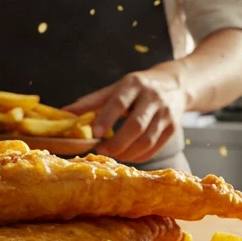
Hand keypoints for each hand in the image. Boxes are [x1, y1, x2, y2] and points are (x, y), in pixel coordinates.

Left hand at [65, 65, 185, 162]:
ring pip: (147, 140)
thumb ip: (92, 101)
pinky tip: (128, 155)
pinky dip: (140, 156)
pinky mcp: (174, 128)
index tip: (93, 134)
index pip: (119, 102)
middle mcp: (153, 97)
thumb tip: (65, 113)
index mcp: (134, 84)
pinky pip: (155, 147)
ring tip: (114, 154)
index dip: (106, 119)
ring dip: (128, 153)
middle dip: (117, 143)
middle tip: (102, 151)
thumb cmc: (138, 87)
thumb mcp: (116, 88)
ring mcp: (166, 113)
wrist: (176, 84)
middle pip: (136, 125)